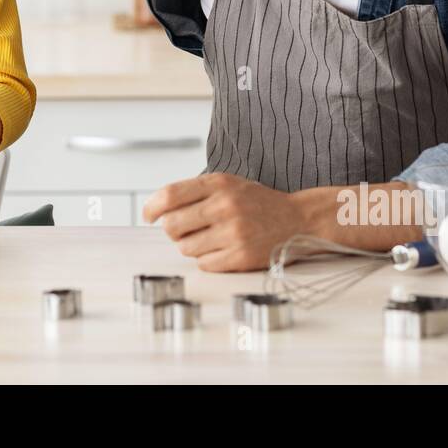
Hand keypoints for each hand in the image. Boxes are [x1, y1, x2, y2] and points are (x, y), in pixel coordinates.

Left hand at [141, 173, 308, 271]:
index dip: (152, 207)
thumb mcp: (228, 184)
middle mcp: (225, 206)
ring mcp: (233, 233)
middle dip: (173, 230)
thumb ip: (196, 192)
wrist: (299, 220)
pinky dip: (207, 259)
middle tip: (185, 230)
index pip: (170, 195)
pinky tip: (222, 250)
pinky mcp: (240, 256)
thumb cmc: (258, 203)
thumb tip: (158, 210)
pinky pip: (204, 264)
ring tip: (209, 239)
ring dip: (191, 246)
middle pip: (172, 225)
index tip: (148, 216)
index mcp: (219, 184)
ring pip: (186, 247)